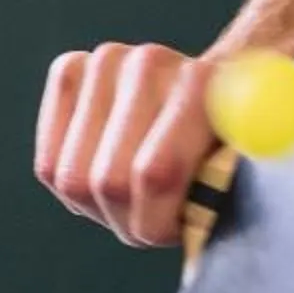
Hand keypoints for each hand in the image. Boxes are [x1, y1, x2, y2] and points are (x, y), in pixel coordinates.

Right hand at [34, 42, 218, 247]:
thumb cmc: (227, 150)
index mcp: (203, 88)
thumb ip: (229, 185)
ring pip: (74, 180)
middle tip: (156, 221)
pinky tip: (109, 171)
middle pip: (110, 182)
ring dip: (105, 207)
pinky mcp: (69, 70)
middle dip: (131, 219)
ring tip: (139, 196)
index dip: (161, 222)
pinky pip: (49, 163)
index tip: (178, 230)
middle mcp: (148, 64)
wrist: (209, 95)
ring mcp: (105, 62)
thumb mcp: (244, 174)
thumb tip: (206, 210)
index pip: (156, 176)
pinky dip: (77, 190)